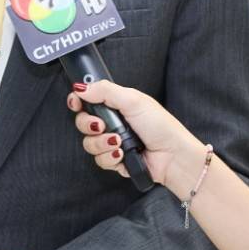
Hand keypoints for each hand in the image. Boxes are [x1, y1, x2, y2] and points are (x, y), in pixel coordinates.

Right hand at [65, 81, 206, 189]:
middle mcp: (113, 123)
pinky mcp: (116, 161)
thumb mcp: (133, 100)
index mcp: (116, 105)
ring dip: (102, 143)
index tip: (75, 103)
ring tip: (119, 142)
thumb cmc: (160, 125)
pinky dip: (110, 158)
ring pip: (89, 144)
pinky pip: (100, 160)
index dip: (78, 102)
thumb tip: (80, 88)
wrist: (173, 155)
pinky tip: (122, 155)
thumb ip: (105, 91)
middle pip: (83, 123)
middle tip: (102, 125)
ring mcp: (113, 143)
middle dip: (89, 124)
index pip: (88, 101)